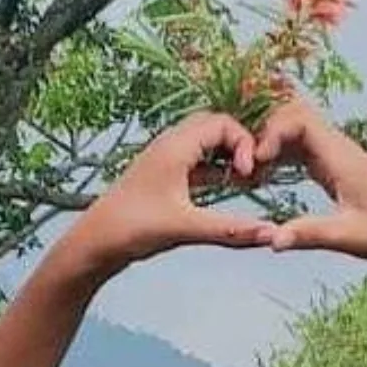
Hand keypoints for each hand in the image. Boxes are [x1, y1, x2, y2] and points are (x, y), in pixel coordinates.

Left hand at [63, 112, 272, 275]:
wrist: (94, 242)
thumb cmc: (131, 229)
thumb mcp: (186, 229)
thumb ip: (231, 230)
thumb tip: (271, 234)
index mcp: (175, 146)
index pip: (224, 123)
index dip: (246, 143)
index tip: (251, 174)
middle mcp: (169, 144)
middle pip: (216, 127)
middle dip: (240, 145)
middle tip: (253, 174)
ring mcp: (164, 159)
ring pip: (205, 143)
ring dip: (227, 156)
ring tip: (244, 181)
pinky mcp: (162, 175)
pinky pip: (196, 161)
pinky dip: (214, 169)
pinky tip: (225, 189)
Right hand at [248, 98, 366, 270]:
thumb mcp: (348, 238)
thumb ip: (310, 235)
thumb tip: (273, 241)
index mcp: (342, 157)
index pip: (300, 121)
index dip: (272, 132)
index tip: (253, 161)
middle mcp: (338, 147)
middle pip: (293, 115)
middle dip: (263, 131)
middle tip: (243, 165)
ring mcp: (335, 153)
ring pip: (295, 128)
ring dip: (269, 140)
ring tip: (247, 171)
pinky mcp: (332, 164)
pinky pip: (300, 145)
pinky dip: (278, 152)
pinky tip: (262, 173)